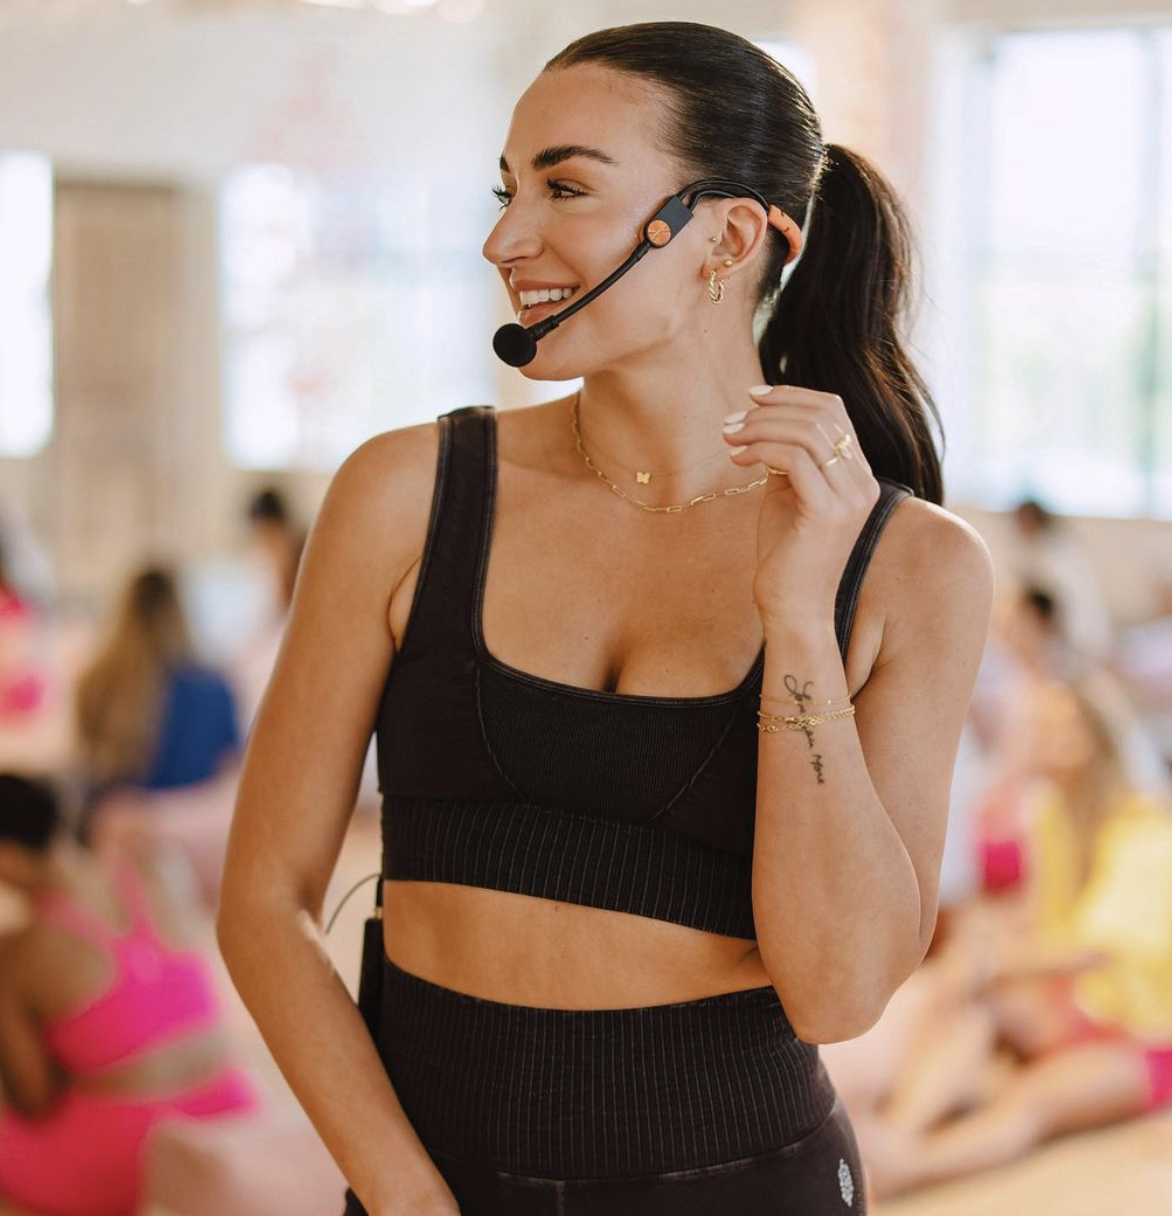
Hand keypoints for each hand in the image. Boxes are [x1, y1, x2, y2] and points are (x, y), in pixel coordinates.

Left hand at [722, 385, 880, 619]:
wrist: (792, 608)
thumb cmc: (784, 555)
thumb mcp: (786, 495)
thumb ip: (786, 459)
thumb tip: (763, 422)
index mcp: (857, 475)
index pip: (834, 411)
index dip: (792, 396)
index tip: (752, 399)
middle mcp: (862, 482)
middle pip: (823, 414)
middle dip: (771, 409)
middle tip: (731, 422)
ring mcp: (850, 497)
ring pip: (808, 432)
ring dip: (760, 428)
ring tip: (729, 439)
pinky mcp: (828, 513)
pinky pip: (795, 459)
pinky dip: (760, 450)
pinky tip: (737, 461)